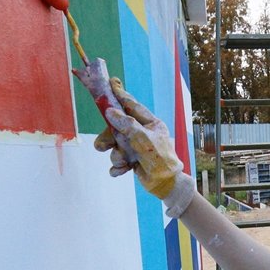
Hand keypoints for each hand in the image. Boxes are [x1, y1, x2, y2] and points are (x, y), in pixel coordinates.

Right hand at [93, 78, 195, 216]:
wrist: (166, 185)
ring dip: (115, 155)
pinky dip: (117, 167)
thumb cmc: (160, 159)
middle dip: (109, 138)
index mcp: (150, 124)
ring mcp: (136, 148)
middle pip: (116, 128)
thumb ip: (127, 125)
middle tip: (103, 145)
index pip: (131, 106)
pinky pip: (117, 161)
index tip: (109, 83)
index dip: (119, 95)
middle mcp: (142, 133)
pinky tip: (123, 171)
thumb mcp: (144, 139)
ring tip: (122, 161)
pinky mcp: (132, 161)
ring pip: (114, 146)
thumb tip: (110, 111)